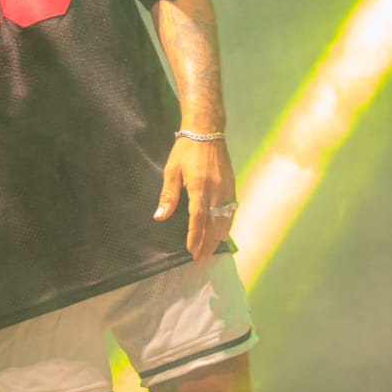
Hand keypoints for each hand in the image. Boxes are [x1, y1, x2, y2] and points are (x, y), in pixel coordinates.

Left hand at [153, 136, 236, 261]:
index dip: (195, 236)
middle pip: (213, 223)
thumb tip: (159, 217)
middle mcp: (216, 190)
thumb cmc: (185, 150)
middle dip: (207, 243)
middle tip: (200, 259)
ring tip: (210, 251)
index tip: (191, 251)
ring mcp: (226, 188)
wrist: (207, 131)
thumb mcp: (171, 170)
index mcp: (199, 186)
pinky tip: (224, 234)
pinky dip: (228, 224)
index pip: (198, 218)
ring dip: (218, 237)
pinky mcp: (231, 185)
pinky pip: (231, 209)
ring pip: (224, 219)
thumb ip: (168, 195)